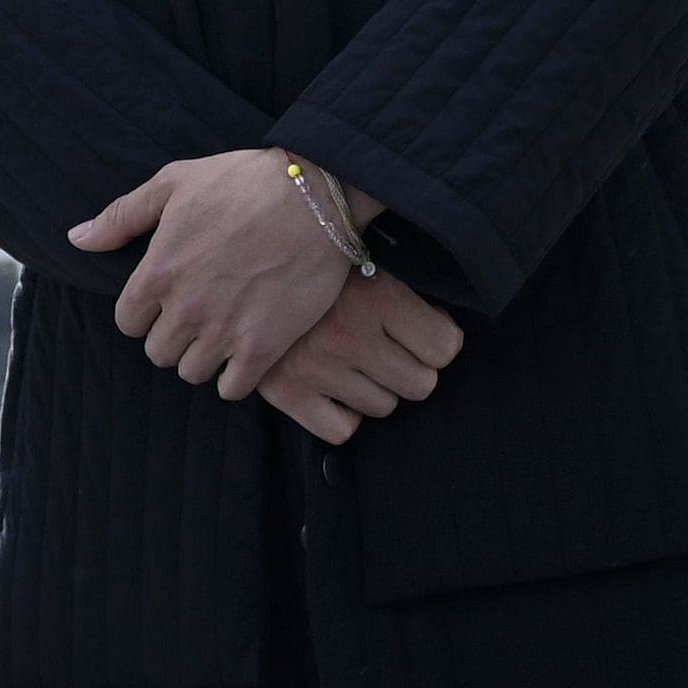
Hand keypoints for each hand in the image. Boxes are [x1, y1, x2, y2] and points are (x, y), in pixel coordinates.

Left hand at [74, 149, 371, 401]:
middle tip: (202, 312)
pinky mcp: (262, 348)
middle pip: (159, 352)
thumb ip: (121, 216)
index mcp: (156, 273)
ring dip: (205, 355)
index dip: (147, 311)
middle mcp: (184, 309)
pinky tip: (248, 348)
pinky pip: (232, 388)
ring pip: (193, 372)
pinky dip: (236, 376)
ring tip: (226, 328)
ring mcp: (223, 331)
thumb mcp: (174, 182)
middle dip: (176, 334)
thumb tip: (76, 238)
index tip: (171, 298)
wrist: (315, 195)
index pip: (128, 323)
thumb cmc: (243, 181)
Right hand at [254, 279, 468, 444]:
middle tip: (389, 347)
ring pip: (384, 407)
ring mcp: (317, 368)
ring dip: (376, 388)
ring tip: (355, 360)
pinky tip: (335, 387)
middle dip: (411, 366)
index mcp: (376, 296)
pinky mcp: (287, 392)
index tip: (422, 329)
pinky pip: (341, 430)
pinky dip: (343, 415)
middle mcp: (349, 335)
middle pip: (420, 384)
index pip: (445, 347)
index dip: (438, 338)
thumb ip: (404, 289)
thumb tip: (444, 325)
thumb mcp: (366, 257)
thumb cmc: (317, 263)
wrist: (242, 265)